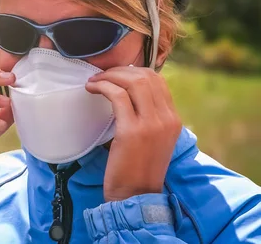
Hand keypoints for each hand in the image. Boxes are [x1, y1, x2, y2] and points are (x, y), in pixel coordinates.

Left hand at [85, 66, 181, 201]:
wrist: (136, 196)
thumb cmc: (137, 168)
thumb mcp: (152, 139)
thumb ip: (148, 117)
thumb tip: (128, 92)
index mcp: (174, 119)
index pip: (158, 81)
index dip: (134, 71)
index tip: (116, 75)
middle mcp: (167, 119)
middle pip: (146, 77)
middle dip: (120, 70)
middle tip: (102, 75)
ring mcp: (152, 124)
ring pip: (132, 82)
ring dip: (109, 76)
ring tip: (95, 81)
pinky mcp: (132, 131)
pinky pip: (117, 96)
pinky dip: (102, 87)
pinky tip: (92, 89)